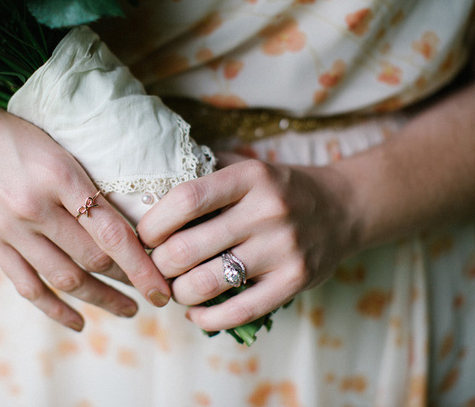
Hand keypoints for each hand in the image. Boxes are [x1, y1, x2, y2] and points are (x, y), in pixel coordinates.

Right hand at [0, 95, 170, 330]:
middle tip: (153, 293)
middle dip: (129, 281)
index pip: (112, 232)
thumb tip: (125, 218)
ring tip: (128, 310)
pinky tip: (79, 322)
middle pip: (93, 258)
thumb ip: (85, 181)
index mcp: (60, 174)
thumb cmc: (10, 127)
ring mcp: (9, 228)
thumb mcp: (56, 143)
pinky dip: (55, 309)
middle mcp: (35, 207)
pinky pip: (27, 286)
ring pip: (65, 278)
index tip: (162, 285)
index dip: (142, 265)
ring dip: (101, 299)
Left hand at [137, 152, 356, 331]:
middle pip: (187, 248)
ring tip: (176, 288)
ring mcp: (284, 247)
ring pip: (207, 283)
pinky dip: (208, 318)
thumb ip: (205, 175)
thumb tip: (146, 195)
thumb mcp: (247, 168)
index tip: (145, 235)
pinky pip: (240, 310)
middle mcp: (267, 210)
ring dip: (179, 293)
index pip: (185, 199)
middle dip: (159, 264)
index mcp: (249, 177)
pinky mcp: (296, 280)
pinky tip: (196, 314)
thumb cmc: (277, 190)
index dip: (154, 223)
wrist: (342, 208)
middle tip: (156, 266)